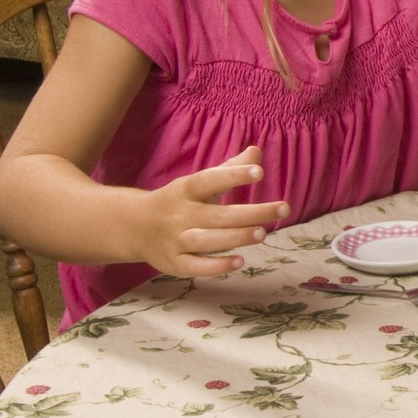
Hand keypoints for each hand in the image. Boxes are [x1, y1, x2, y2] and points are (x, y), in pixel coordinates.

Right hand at [133, 145, 290, 278]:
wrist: (134, 226)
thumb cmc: (180, 201)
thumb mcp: (199, 183)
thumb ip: (229, 169)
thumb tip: (257, 151)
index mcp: (186, 190)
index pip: (209, 180)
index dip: (233, 175)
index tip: (260, 171)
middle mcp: (180, 215)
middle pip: (217, 215)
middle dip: (251, 213)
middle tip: (283, 208)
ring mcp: (175, 240)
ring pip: (206, 240)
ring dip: (235, 237)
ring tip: (263, 233)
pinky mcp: (174, 263)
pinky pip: (195, 266)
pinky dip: (216, 266)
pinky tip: (240, 262)